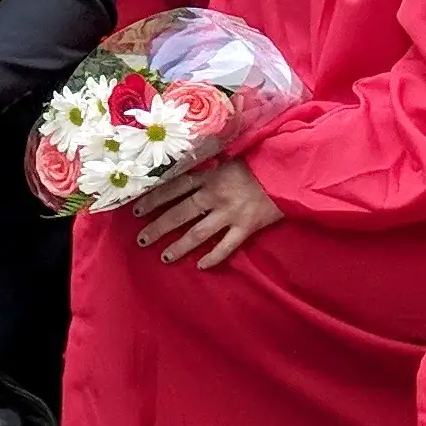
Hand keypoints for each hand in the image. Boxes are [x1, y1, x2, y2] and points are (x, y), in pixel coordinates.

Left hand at [129, 157, 280, 268]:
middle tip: (142, 239)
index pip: (174, 188)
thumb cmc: (259, 162)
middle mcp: (215, 195)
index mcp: (210, 175)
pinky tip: (200, 266)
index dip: (154, 199)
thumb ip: (209, 169)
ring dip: (179, 246)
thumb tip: (186, 174)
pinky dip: (213, 258)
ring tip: (164, 256)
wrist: (288, 171)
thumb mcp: (229, 159)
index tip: (136, 209)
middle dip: (158, 227)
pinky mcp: (246, 227)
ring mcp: (230, 213)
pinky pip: (226, 247)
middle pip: (180, 213)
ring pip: (198, 234)